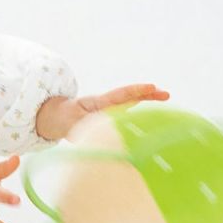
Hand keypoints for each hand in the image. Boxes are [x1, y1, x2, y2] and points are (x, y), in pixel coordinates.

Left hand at [35, 83, 169, 141]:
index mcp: (97, 104)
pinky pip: (127, 114)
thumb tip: (92, 135)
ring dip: (146, 101)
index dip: (135, 91)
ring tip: (165, 97)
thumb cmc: (64, 120)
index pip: (119, 96)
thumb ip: (81, 128)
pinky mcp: (109, 118)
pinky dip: (139, 114)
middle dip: (147, 94)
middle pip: (129, 97)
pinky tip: (152, 117)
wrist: (56, 118)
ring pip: (130, 103)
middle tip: (166, 94)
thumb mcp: (70, 125)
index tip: (151, 87)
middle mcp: (106, 105)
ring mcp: (109, 110)